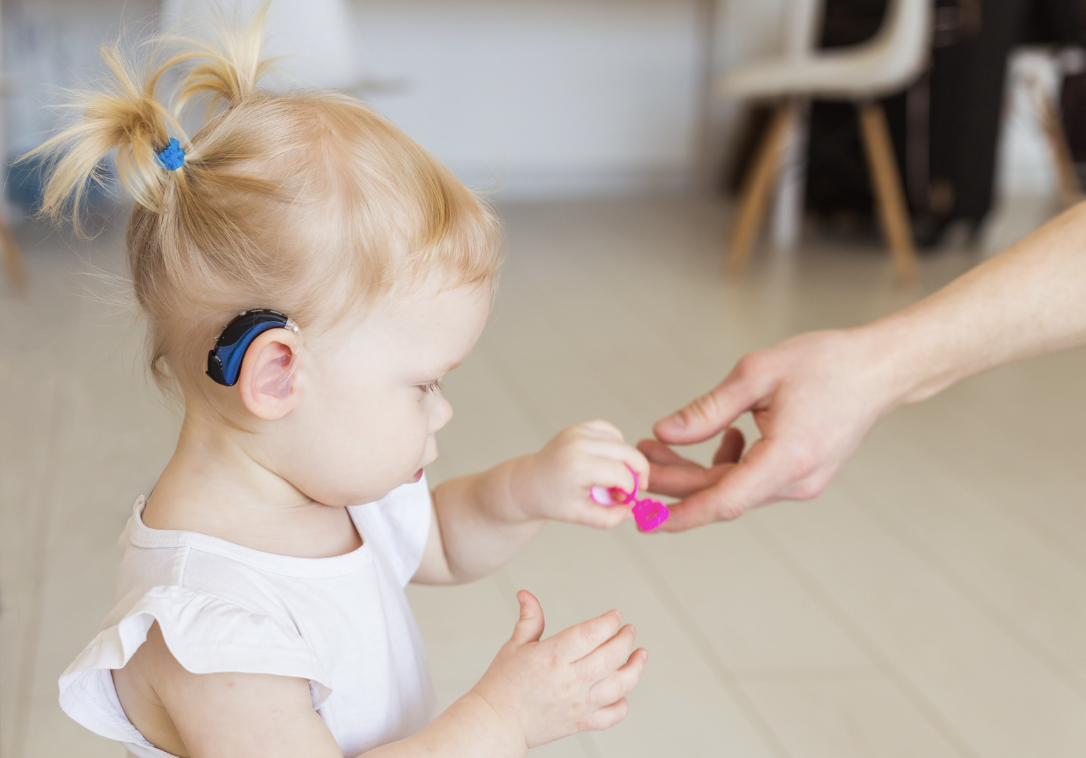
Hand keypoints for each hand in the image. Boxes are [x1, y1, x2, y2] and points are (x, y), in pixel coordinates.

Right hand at [471, 591, 647, 749]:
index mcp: (552, 657)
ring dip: (635, 667)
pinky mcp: (581, 723)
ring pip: (620, 685)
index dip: (608, 621)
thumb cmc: (503, 684)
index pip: (591, 633)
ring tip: (641, 654)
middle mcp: (569, 680)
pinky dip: (623, 702)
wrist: (497, 723)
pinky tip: (622, 689)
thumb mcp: (514, 646)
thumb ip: (529, 619)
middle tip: (629, 630)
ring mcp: (579, 704)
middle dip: (625, 638)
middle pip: (611, 656)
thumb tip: (526, 594)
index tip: (615, 615)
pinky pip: (613, 714)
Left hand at [513, 420, 649, 528]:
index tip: (626, 500)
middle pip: (627, 453)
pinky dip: (617, 446)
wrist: (527, 484)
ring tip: (615, 478)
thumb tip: (633, 510)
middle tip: (635, 488)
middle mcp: (578, 444)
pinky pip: (610, 432)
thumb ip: (609, 518)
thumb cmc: (551, 500)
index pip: (621, 474)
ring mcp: (578, 432)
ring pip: (621, 442)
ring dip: (627, 460)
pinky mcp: (579, 428)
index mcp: (577, 467)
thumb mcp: (580, 516)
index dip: (631, 489)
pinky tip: (610, 462)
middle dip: (638, 472)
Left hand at [640, 328, 896, 529]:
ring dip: (697, 470)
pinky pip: (754, 479)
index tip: (644, 520)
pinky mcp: (803, 474)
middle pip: (721, 494)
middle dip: (675, 481)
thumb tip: (663, 433)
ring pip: (735, 487)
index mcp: (787, 459)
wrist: (879, 368)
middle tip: (639, 460)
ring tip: (662, 444)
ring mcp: (802, 481)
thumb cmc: (826, 363)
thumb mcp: (757, 375)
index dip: (679, 513)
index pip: (722, 501)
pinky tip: (723, 434)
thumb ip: (707, 410)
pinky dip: (728, 464)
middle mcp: (797, 481)